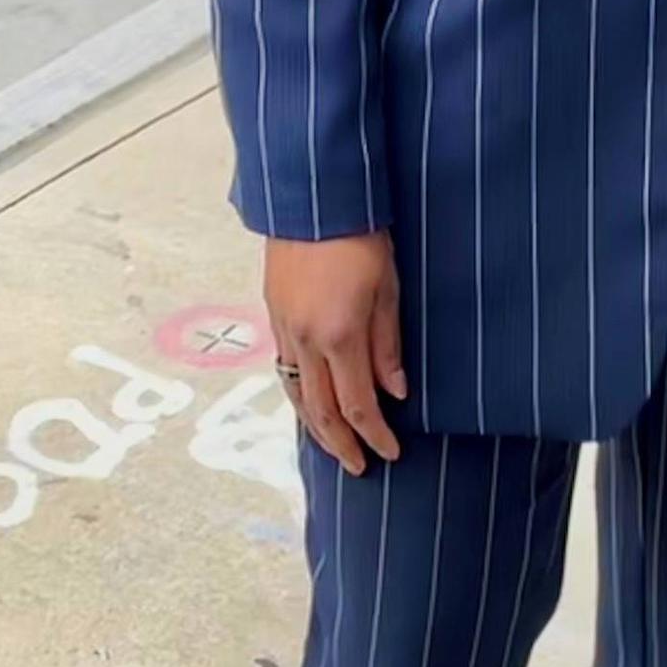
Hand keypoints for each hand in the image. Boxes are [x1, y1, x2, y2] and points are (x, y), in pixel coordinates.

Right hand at [267, 233, 407, 471]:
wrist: (314, 198)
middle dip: (341, 445)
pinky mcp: (273, 314)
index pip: (357, 406)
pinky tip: (310, 403)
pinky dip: (298, 396)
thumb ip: (388, 345)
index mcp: (339, 335)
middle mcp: (306, 339)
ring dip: (315, 428)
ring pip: (296, 394)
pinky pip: (284, 369)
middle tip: (359, 467)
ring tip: (333, 447)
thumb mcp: (388, 289)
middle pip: (320, 411)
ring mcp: (284, 328)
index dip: (375, 435)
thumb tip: (394, 392)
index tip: (391, 453)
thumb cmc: (361, 236)